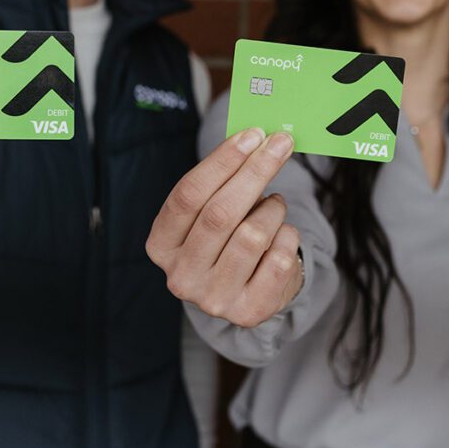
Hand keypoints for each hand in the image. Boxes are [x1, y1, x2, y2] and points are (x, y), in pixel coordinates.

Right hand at [146, 128, 302, 327]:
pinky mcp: (248, 311)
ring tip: (274, 204)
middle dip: (255, 172)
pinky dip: (287, 236)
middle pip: (219, 214)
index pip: (188, 195)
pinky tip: (281, 235)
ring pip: (252, 236)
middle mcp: (180, 276)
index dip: (222, 161)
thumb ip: (223, 181)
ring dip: (272, 209)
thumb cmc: (226, 238)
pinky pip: (278, 259)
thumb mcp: (211, 211)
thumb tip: (257, 140)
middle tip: (280, 144)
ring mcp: (213, 298)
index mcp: (161, 245)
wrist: (247, 290)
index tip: (252, 136)